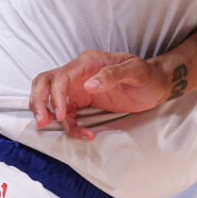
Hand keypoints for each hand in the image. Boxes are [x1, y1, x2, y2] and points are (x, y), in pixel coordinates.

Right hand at [29, 49, 171, 140]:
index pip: (61, 77)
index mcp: (88, 62)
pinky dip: (72, 127)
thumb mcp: (136, 71)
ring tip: (71, 132)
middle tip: (42, 122)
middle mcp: (79, 74)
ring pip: (52, 100)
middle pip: (45, 83)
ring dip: (52, 117)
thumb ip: (113, 75)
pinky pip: (68, 115)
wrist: (157, 84)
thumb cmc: (148, 75)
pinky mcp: (84, 102)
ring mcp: (79, 88)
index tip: (61, 115)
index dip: (56, 96)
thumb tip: (89, 85)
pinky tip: (86, 134)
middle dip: (39, 101)